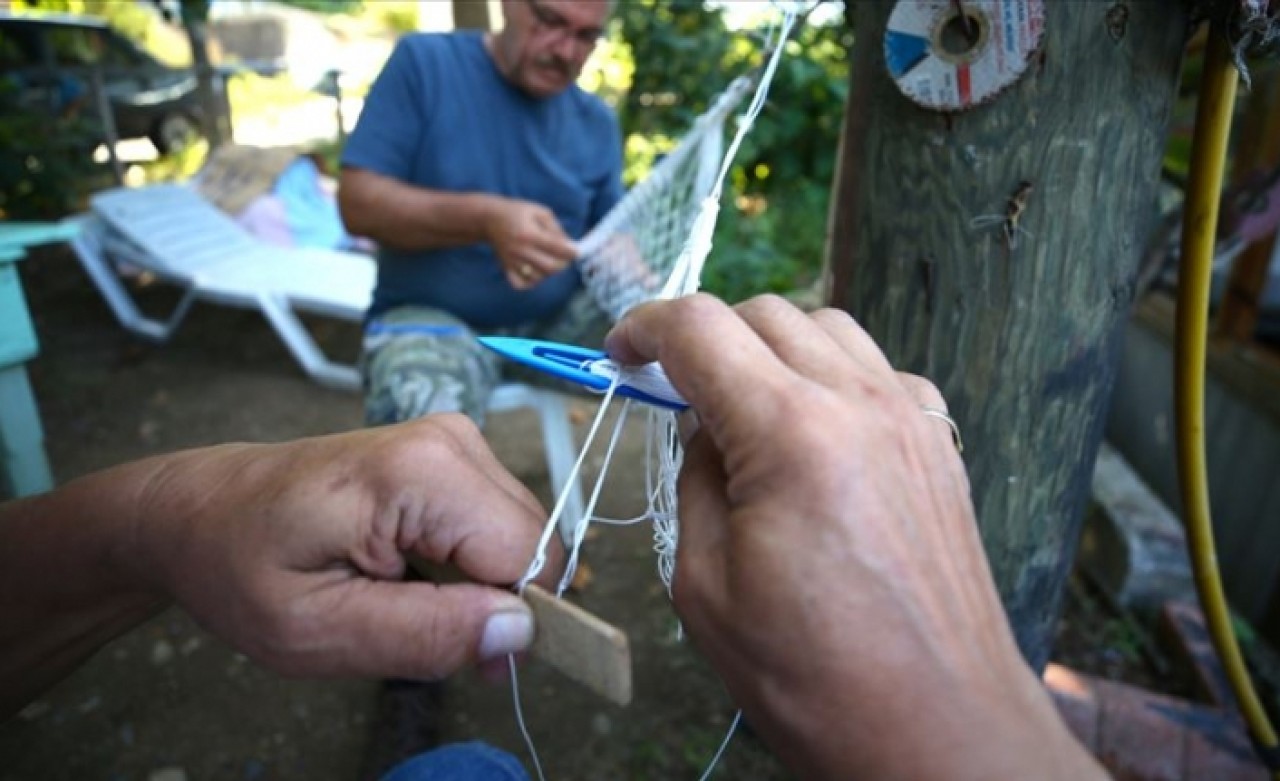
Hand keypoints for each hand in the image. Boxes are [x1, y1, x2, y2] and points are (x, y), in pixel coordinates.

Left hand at [128, 416, 560, 679]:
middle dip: (497, 607)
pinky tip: (414, 576)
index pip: (529, 557)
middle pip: (533, 545)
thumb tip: (520, 632)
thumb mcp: (316, 629)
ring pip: (521, 538)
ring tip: (406, 604)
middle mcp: (452, 441)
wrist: (201, 509)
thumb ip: (423, 634)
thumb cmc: (241, 567)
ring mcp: (455, 440)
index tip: (466, 663)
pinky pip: (496, 524)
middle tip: (422, 640)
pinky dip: (469, 565)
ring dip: (482, 588)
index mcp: (422, 474)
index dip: (514, 622)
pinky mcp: (451, 453)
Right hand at [484, 198, 577, 289]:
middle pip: (550, 267)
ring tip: (548, 260)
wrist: (490, 219)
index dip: (571, 252)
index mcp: (529, 233)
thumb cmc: (517, 212)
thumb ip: (556, 229)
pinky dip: (532, 281)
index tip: (576, 251)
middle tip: (563, 257)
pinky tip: (535, 271)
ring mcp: (512, 261)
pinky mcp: (506, 268)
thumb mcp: (540, 212)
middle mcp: (520, 250)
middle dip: (562, 264)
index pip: (557, 248)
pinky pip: (521, 284)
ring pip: (538, 278)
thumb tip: (569, 245)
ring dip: (548, 272)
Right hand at [604, 295, 1102, 780]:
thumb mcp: (704, 585)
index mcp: (792, 434)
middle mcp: (861, 404)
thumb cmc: (814, 676)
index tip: (620, 352)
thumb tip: (703, 428)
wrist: (936, 725)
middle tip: (672, 388)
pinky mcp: (941, 445)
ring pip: (827, 325)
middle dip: (705, 336)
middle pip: (765, 312)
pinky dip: (831, 375)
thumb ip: (695, 480)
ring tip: (742, 405)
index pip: (701, 329)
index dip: (644, 328)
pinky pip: (876, 370)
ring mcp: (913, 418)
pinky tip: (814, 431)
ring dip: (769, 345)